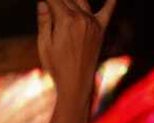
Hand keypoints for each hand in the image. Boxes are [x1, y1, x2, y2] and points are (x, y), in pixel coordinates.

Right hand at [37, 0, 116, 120]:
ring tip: (64, 3)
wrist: (76, 83)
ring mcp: (93, 22)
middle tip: (51, 6)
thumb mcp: (44, 45)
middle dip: (56, 1)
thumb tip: (42, 2)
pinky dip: (111, 1)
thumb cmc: (56, 67)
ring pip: (81, 0)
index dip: (46, 0)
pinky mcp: (101, 29)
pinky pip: (108, 10)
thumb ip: (44, 21)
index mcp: (66, 21)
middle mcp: (82, 18)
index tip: (42, 3)